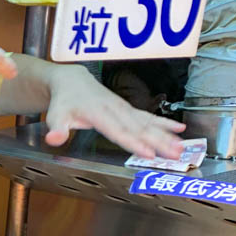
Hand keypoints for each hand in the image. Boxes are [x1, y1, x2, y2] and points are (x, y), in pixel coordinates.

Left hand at [43, 65, 184, 158]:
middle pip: (139, 128)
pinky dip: (164, 124)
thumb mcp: (55, 116)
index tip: (149, 153)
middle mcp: (115, 110)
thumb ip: (57, 129)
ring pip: (148, 123)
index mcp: (98, 114)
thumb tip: (54, 139)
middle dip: (159, 142)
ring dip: (166, 135)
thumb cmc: (63, 102)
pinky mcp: (129, 110)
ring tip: (181, 147)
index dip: (134, 142)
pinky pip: (149, 117)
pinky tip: (180, 130)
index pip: (118, 131)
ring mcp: (124, 109)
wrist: (72, 81)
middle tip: (175, 154)